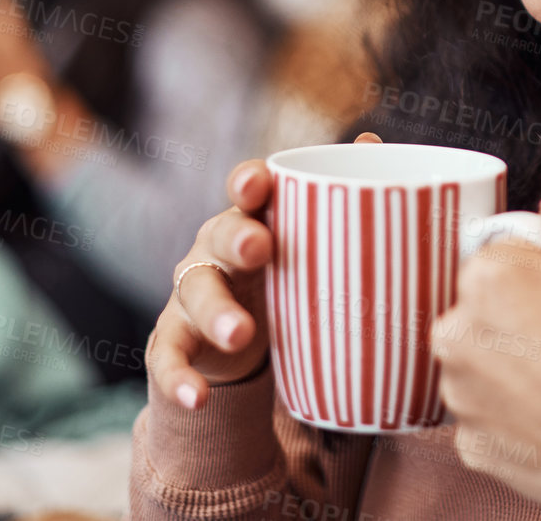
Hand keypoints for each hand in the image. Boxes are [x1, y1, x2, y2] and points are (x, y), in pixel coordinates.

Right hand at [149, 132, 382, 408]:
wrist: (236, 339)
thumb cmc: (282, 275)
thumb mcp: (309, 242)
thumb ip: (340, 198)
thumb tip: (373, 142)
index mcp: (252, 216)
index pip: (246, 188)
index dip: (249, 182)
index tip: (258, 183)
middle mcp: (215, 247)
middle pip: (220, 234)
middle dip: (238, 237)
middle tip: (262, 249)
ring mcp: (190, 293)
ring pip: (193, 294)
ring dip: (215, 313)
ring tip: (239, 335)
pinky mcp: (173, 339)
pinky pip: (168, 358)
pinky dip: (179, 379)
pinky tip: (198, 398)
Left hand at [432, 178, 540, 514]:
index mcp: (489, 281)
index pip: (509, 250)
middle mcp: (457, 337)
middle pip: (492, 301)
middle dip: (531, 310)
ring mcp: (462, 397)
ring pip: (490, 354)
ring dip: (523, 359)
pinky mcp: (475, 445)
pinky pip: (494, 407)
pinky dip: (522, 408)